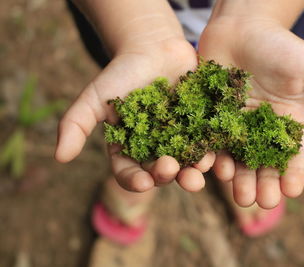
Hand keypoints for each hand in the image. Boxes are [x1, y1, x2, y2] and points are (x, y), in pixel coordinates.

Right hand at [55, 25, 214, 191]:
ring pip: (187, 163)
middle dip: (168, 175)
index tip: (144, 183)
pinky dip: (212, 150)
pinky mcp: (201, 128)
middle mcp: (156, 150)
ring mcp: (180, 141)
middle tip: (173, 171)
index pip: (130, 173)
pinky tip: (216, 153)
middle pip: (161, 172)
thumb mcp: (95, 97)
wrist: (153, 48)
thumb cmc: (121, 73)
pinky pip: (208, 143)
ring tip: (199, 169)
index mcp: (130, 149)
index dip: (136, 181)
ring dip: (194, 170)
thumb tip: (59, 157)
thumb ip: (76, 124)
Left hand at [199, 15, 303, 207]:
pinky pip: (213, 142)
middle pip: (265, 163)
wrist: (239, 27)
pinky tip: (215, 169)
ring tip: (241, 195)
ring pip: (238, 159)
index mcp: (289, 120)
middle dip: (264, 184)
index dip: (294, 173)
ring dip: (239, 179)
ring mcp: (237, 125)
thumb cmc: (277, 44)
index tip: (292, 191)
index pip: (294, 153)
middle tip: (263, 201)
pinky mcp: (214, 118)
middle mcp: (263, 128)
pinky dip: (214, 157)